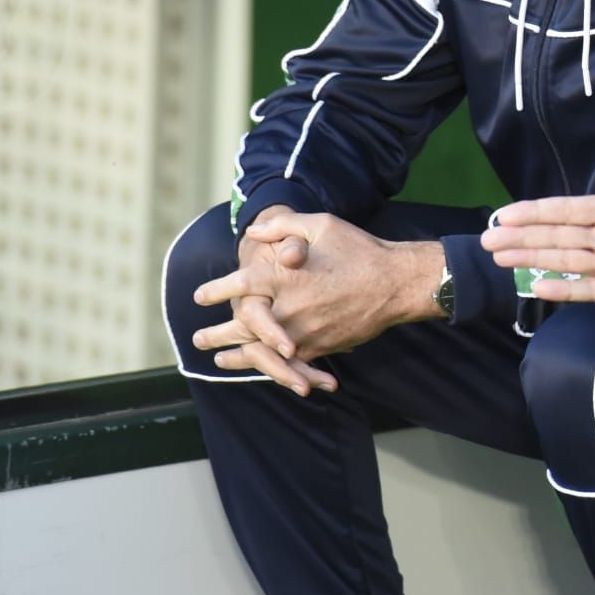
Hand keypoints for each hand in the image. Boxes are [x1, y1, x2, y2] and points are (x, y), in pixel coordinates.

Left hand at [194, 212, 439, 375]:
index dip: (217, 290)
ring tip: (219, 360)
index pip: (239, 284)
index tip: (200, 297)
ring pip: (260, 349)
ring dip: (237, 356)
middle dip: (217, 333)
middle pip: (242, 324)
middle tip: (198, 339)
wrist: (396, 283)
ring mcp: (303, 330)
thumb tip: (252, 231)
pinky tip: (259, 368)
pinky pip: (289, 361)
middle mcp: (289, 306)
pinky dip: (271, 366)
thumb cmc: (359, 250)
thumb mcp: (322, 225)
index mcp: (285, 275)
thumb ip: (284, 226)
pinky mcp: (319, 346)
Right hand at [482, 122, 594, 308]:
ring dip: (532, 259)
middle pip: (557, 237)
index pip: (567, 210)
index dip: (535, 212)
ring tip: (499, 258)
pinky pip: (590, 291)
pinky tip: (537, 286)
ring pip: (565, 262)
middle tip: (487, 240)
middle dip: (522, 238)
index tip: (505, 213)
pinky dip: (565, 290)